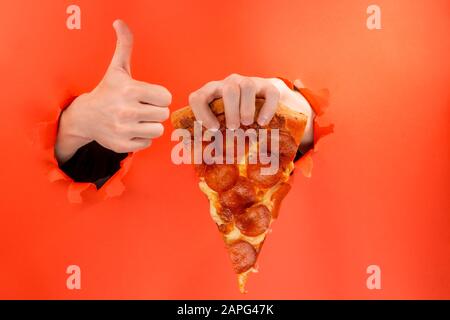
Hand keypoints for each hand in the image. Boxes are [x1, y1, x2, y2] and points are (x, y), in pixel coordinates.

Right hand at [55, 20, 171, 163]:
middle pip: (163, 114)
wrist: (85, 117)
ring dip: (150, 125)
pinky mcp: (122, 145)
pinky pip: (148, 143)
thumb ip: (124, 46)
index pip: (166, 97)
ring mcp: (124, 129)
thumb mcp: (117, 69)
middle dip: (155, 111)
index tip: (147, 96)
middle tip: (141, 108)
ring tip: (138, 120)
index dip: (159, 96)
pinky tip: (130, 130)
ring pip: (158, 130)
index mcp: (130, 89)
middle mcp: (126, 110)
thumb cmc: (107, 91)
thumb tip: (120, 22)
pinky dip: (141, 138)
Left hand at [188, 74, 313, 150]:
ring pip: (247, 87)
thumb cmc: (237, 116)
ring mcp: (250, 82)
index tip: (213, 129)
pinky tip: (263, 122)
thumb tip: (196, 157)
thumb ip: (210, 137)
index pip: (198, 97)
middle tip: (233, 128)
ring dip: (247, 108)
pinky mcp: (269, 86)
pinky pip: (269, 93)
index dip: (202, 113)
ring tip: (248, 123)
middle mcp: (230, 83)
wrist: (266, 98)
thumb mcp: (222, 122)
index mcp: (212, 92)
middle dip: (231, 110)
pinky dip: (267, 108)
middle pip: (228, 89)